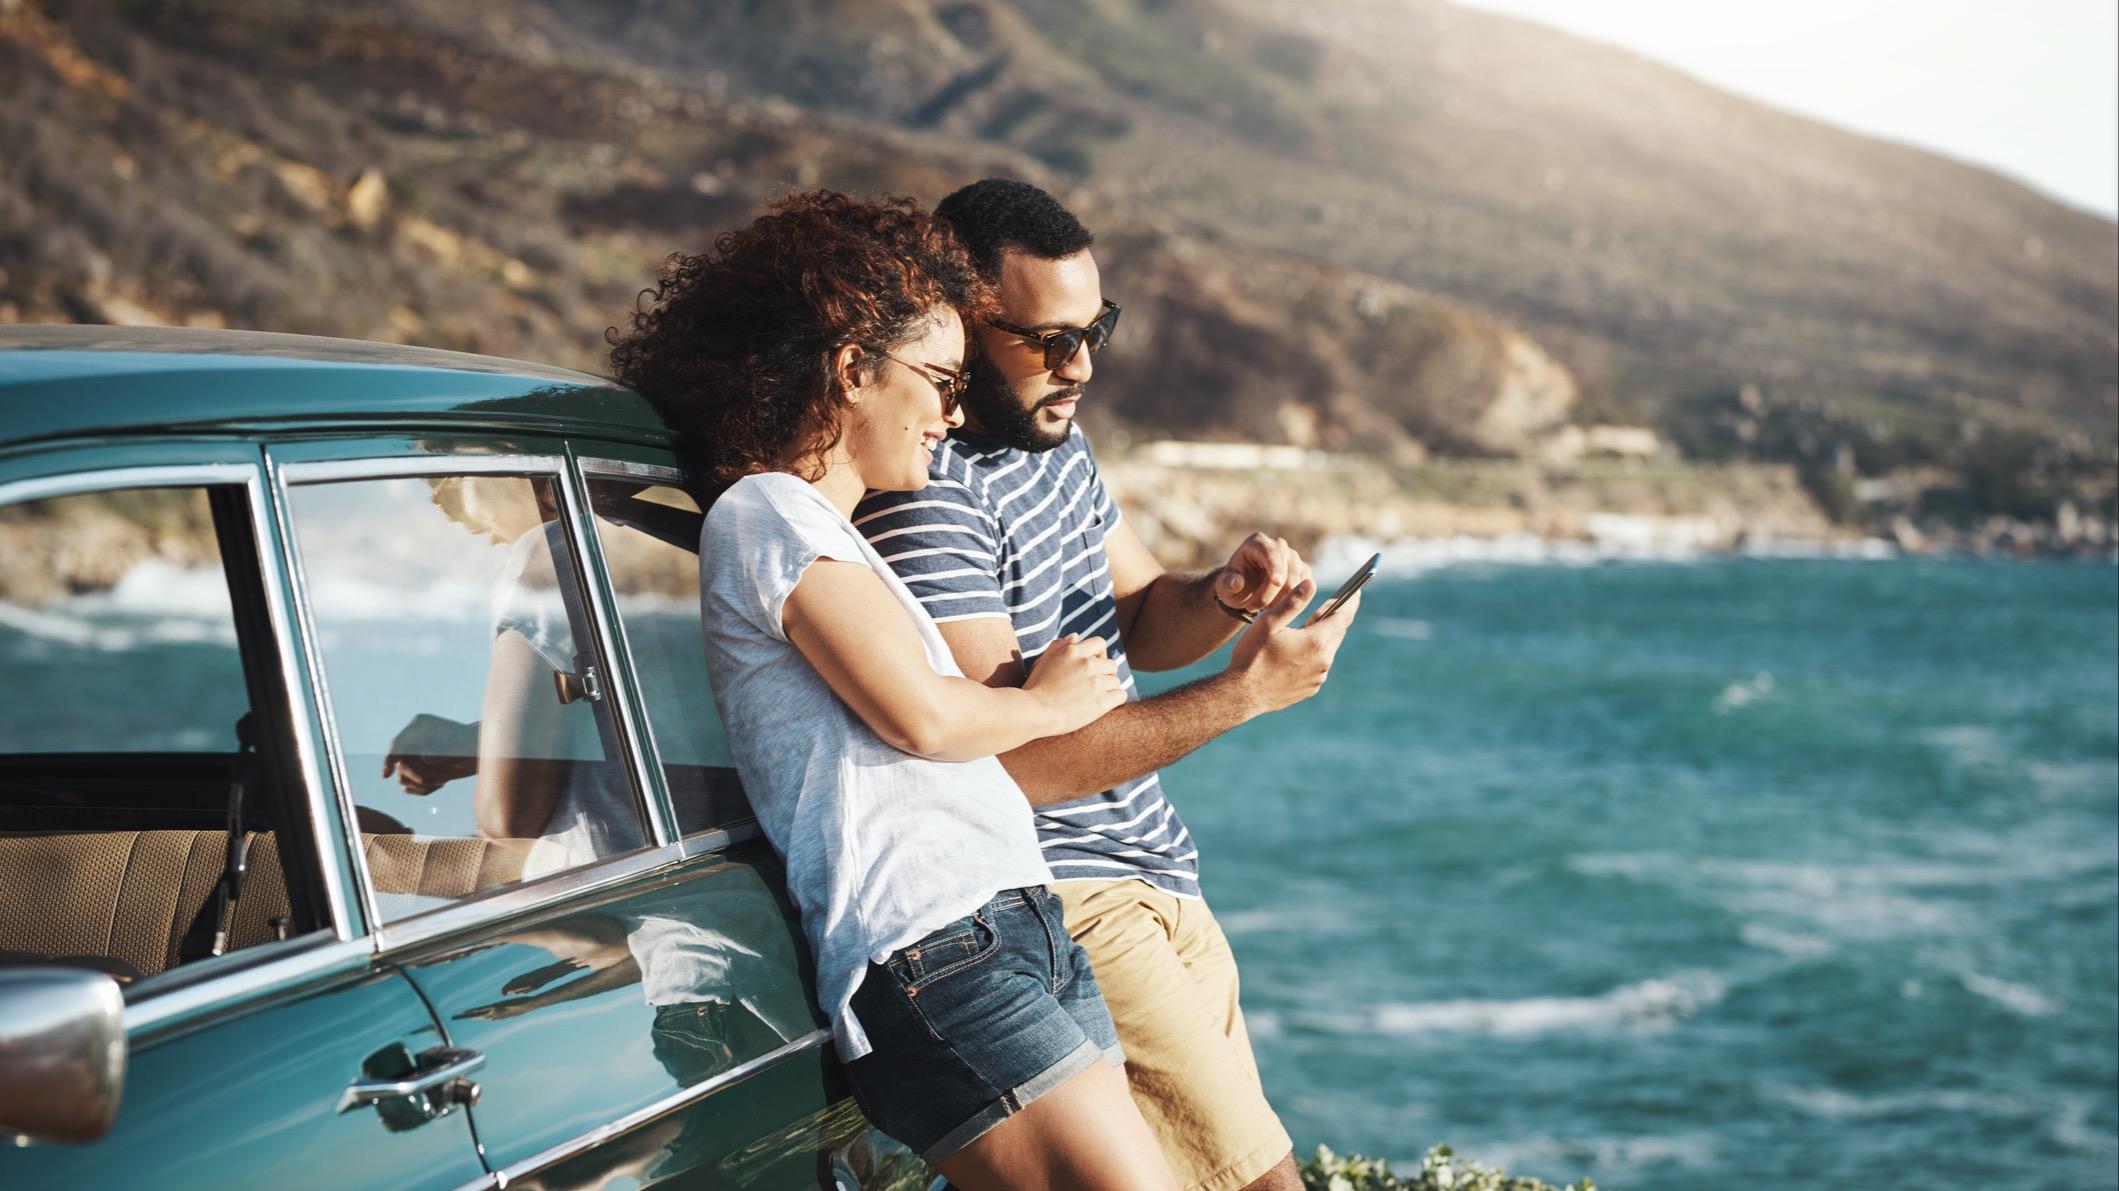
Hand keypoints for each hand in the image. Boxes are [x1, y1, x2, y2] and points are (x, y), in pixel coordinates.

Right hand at [381, 713, 480, 793]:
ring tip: (444, 781)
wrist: (484, 749)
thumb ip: (444, 750)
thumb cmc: (474, 742)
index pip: (398, 744)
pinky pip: (409, 784)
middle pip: (400, 762)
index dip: (390, 759)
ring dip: (421, 783)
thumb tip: (425, 758)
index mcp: (420, 725)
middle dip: (417, 775)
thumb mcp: (462, 745)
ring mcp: (414, 752)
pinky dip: (423, 789)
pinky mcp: (418, 766)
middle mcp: (414, 737)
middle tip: (441, 780)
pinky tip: (441, 784)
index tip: (386, 775)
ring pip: (403, 776)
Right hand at [1022, 634, 1126, 734]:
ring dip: (1108, 689)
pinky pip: (1121, 695)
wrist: (1033, 713)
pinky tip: (1103, 705)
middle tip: (1093, 687)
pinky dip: (1115, 700)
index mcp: (1073, 651)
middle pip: (1111, 665)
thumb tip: (1076, 636)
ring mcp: (1095, 683)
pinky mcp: (1101, 702)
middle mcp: (1087, 664)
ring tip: (1093, 698)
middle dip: (1105, 674)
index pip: (1100, 643)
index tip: (1095, 665)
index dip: (1100, 655)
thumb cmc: (1034, 689)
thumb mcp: (1043, 662)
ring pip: (1116, 682)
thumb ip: (1059, 647)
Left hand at [1215, 533, 1309, 614]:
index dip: (1275, 567)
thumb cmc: (1233, 585)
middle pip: (1286, 569)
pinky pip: (1303, 589)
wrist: (1245, 590)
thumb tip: (1237, 582)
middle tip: (1251, 609)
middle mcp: (1279, 546)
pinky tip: (1272, 606)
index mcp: (1257, 542)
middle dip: (1271, 594)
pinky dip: (1289, 602)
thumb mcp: (1224, 587)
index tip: (1277, 582)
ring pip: (1296, 582)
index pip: (1271, 553)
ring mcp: (1293, 558)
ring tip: (1258, 608)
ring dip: (1278, 601)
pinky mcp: (1303, 571)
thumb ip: (1227, 584)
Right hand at [1225, 578, 1359, 715]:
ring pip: (1328, 649)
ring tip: (1304, 630)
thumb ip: (1293, 602)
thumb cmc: (1252, 655)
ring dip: (1321, 637)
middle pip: (1337, 632)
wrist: (1241, 695)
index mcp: (1316, 641)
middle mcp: (1323, 660)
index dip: (1351, 601)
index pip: (1344, 616)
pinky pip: (1319, 665)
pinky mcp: (1311, 688)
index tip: (1356, 590)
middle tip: (1325, 605)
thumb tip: (1310, 583)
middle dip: (1334, 617)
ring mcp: (1319, 677)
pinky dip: (1313, 655)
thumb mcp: (1269, 623)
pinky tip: (1295, 653)